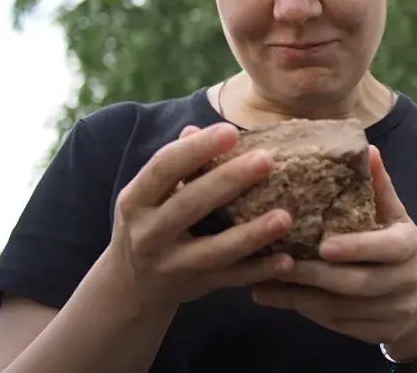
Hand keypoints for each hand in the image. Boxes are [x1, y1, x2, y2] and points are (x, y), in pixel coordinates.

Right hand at [106, 123, 295, 312]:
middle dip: (228, 181)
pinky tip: (287, 261)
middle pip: (190, 205)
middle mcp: (148, 234)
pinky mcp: (195, 287)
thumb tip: (196, 128)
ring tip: (285, 217)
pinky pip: (231, 279)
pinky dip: (260, 271)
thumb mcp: (149, 195)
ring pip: (214, 250)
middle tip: (266, 159)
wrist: (129, 287)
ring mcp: (171, 265)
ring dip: (251, 234)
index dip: (197, 149)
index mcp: (136, 201)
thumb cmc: (148, 223)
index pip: (164, 168)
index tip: (231, 130)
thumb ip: (174, 165)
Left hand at [251, 146, 416, 358]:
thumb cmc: (401, 250)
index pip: (386, 249)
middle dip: (315, 276)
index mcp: (409, 246)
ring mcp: (391, 312)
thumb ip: (380, 189)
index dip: (356, 247)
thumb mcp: (397, 218)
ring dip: (300, 298)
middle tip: (278, 264)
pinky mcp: (375, 334)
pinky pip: (337, 325)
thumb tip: (368, 149)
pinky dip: (307, 313)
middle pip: (357, 283)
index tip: (322, 245)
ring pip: (341, 309)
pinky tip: (279, 299)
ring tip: (263, 284)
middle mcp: (404, 282)